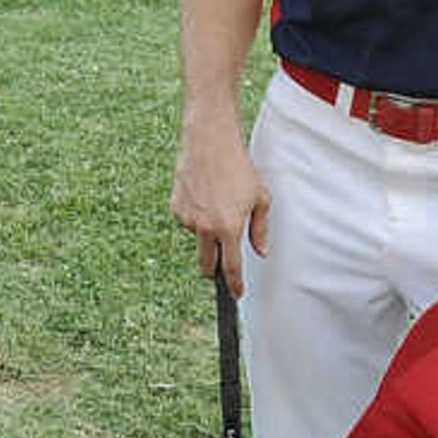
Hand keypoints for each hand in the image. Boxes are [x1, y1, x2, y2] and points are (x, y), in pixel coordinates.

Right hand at [170, 126, 270, 291]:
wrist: (210, 143)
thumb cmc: (239, 168)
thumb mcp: (260, 198)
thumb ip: (260, 229)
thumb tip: (261, 251)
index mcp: (229, 228)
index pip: (230, 267)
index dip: (234, 284)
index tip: (236, 294)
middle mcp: (205, 228)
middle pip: (207, 264)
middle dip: (213, 270)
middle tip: (219, 267)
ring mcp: (188, 219)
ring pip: (198, 238)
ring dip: (206, 233)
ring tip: (217, 204)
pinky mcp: (176, 208)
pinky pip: (187, 221)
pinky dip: (195, 216)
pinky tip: (204, 197)